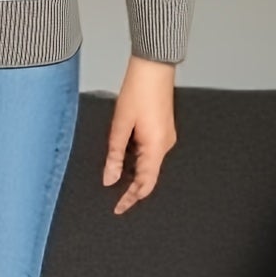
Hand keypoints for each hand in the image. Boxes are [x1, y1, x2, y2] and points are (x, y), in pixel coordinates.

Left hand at [102, 55, 177, 214]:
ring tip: (114, 171)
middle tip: (112, 194)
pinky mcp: (163, 130)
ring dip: (132, 170)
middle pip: (148, 176)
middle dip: (131, 187)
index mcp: (156, 147)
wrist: (153, 68)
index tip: (118, 208)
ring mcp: (166, 138)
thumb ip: (115, 155)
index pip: (145, 184)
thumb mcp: (120, 125)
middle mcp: (165, 145)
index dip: (131, 199)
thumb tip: (109, 179)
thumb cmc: (137, 91)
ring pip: (148, 164)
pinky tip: (123, 153)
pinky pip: (150, 152)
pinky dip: (137, 158)